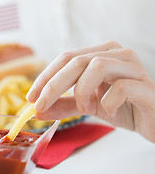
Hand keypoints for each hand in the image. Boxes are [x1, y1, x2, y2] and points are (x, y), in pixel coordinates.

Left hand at [26, 41, 154, 142]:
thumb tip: (36, 111)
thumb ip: (63, 106)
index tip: (30, 97)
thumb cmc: (122, 107)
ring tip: (83, 108)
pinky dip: (107, 101)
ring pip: (97, 66)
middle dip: (53, 85)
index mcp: (101, 54)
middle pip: (76, 61)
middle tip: (40, 105)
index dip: (45, 77)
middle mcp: (116, 54)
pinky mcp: (145, 85)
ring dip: (81, 90)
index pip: (65, 58)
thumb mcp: (87, 106)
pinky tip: (108, 112)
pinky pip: (121, 87)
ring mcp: (133, 67)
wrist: (154, 119)